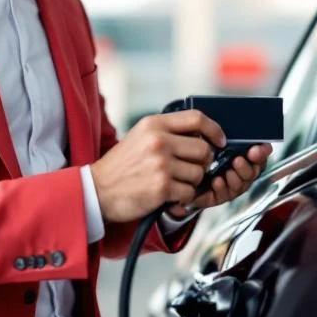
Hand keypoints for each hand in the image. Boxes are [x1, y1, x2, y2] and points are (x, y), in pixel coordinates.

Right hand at [89, 110, 224, 222]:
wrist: (97, 190)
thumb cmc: (121, 166)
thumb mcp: (140, 136)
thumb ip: (167, 132)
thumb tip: (203, 137)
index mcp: (154, 124)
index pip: (196, 119)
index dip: (214, 130)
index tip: (219, 141)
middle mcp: (158, 141)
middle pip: (204, 149)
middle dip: (202, 163)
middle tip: (189, 170)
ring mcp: (161, 164)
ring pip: (199, 173)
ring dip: (192, 182)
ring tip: (174, 183)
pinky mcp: (162, 186)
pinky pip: (190, 192)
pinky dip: (183, 197)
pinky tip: (169, 195)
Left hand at [166, 143, 272, 218]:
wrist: (171, 168)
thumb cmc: (189, 150)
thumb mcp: (205, 135)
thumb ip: (220, 133)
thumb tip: (232, 130)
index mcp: (237, 152)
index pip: (257, 152)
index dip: (262, 151)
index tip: (257, 148)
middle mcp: (235, 169)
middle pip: (253, 170)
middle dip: (250, 166)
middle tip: (241, 159)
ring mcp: (227, 183)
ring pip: (242, 184)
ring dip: (238, 176)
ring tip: (231, 168)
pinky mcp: (216, 195)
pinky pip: (224, 195)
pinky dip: (223, 188)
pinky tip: (218, 180)